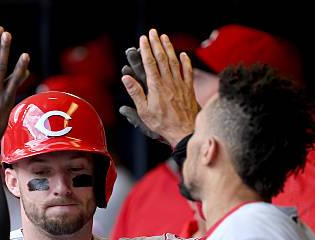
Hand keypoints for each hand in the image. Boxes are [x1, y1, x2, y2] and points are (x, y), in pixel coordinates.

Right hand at [121, 30, 198, 146]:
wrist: (183, 131)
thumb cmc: (162, 123)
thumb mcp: (143, 111)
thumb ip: (135, 92)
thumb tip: (126, 78)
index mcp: (156, 86)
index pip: (150, 63)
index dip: (146, 50)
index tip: (143, 39)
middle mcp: (168, 82)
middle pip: (162, 58)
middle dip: (157, 43)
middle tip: (153, 32)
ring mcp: (179, 84)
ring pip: (174, 61)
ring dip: (169, 48)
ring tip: (165, 37)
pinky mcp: (188, 89)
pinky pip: (188, 72)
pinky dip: (185, 62)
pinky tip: (183, 55)